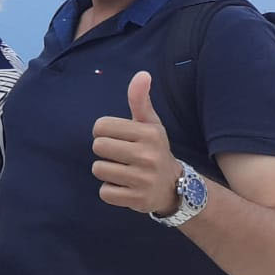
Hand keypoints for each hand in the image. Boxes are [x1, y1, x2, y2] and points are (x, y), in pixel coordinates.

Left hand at [92, 72, 181, 214]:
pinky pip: (104, 192)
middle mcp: (147, 155)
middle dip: (105, 152)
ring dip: (107, 172)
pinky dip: (111, 191)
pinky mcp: (137, 200)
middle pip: (98, 147)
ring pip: (99, 169)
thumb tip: (142, 74)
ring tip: (124, 171)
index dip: (104, 132)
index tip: (118, 138)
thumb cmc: (154, 150)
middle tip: (122, 156)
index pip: (100, 126)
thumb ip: (140, 100)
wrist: (176, 187)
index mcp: (149, 133)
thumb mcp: (150, 124)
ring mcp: (143, 179)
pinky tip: (126, 187)